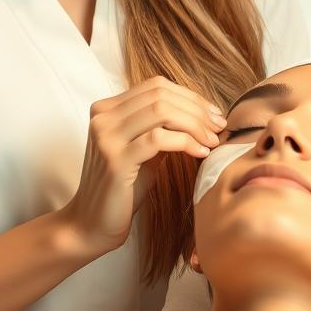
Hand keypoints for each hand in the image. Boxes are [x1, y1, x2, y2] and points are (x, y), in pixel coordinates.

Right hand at [61, 76, 224, 257]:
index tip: (213, 115)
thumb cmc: (122, 189)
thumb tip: (203, 115)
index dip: (190, 96)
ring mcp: (107, 136)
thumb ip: (162, 129)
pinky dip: (185, 142)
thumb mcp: (144, 151)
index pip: (155, 86)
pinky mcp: (115, 159)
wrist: (91, 224)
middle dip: (196, 109)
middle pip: (160, 95)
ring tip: (211, 141)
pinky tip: (200, 153)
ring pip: (161, 111)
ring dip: (194, 124)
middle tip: (218, 128)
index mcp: (107, 108)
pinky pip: (158, 139)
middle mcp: (103, 116)